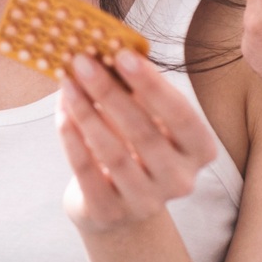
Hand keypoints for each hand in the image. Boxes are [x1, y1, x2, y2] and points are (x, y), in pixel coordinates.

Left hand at [57, 51, 218, 233]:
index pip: (182, 116)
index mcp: (200, 151)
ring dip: (86, 113)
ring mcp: (147, 202)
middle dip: (110, 93)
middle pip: (144, 132)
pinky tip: (62, 115)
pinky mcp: (111, 214)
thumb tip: (107, 47)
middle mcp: (181, 180)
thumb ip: (136, 90)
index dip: (152, 85)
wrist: (118, 206)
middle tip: (82, 62)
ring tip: (67, 84)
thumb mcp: (147, 119)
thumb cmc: (136, 148)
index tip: (121, 54)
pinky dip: (72, 142)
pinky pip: (87, 174)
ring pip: (114, 153)